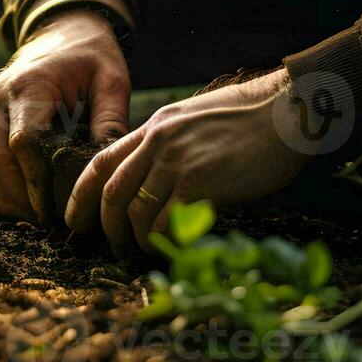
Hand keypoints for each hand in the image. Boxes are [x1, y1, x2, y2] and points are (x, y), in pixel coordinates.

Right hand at [0, 9, 129, 221]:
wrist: (64, 28)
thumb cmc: (92, 55)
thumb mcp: (112, 80)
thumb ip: (112, 120)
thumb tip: (108, 167)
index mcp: (30, 84)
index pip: (24, 142)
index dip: (38, 180)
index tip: (60, 207)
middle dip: (17, 194)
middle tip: (48, 221)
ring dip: (2, 192)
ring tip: (35, 215)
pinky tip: (20, 200)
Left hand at [65, 68, 312, 255]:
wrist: (287, 111)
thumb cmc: (253, 119)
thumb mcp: (197, 120)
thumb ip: (172, 145)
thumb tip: (158, 182)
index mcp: (156, 125)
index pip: (102, 159)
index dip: (81, 193)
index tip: (74, 217)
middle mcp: (158, 140)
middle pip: (112, 190)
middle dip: (104, 224)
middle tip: (109, 245)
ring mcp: (177, 161)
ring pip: (134, 209)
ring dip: (134, 238)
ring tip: (141, 250)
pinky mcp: (200, 182)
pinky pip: (164, 221)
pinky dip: (160, 241)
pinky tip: (168, 247)